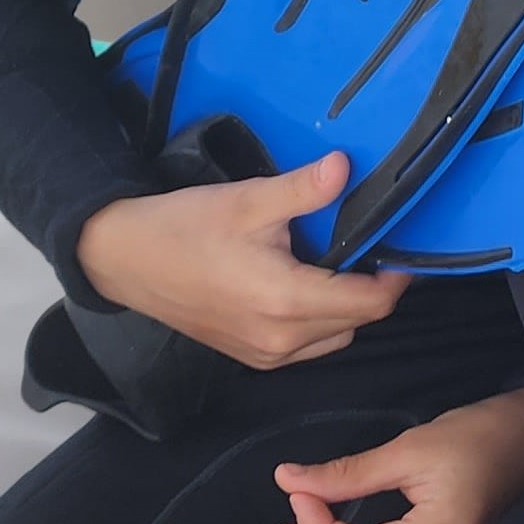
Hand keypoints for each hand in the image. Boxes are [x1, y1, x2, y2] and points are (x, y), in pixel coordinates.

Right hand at [75, 153, 408, 369]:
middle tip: (369, 248)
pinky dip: (320, 322)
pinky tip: (306, 286)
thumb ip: (303, 190)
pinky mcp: (252, 357)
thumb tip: (345, 166)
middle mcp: (282, 339)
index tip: (399, 250)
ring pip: (336, 337)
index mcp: (287, 301)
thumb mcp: (248, 200)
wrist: (123, 259)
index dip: (395, 278)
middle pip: (358, 322)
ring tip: (337, 265)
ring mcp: (266, 355)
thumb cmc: (183, 228)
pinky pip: (308, 346)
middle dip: (372, 289)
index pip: (370, 304)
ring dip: (346, 307)